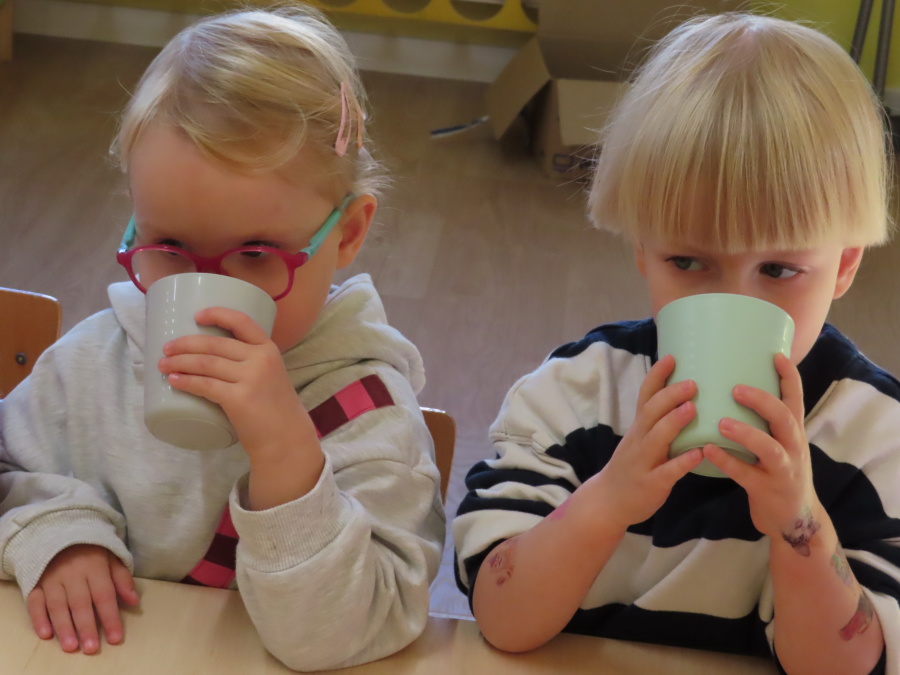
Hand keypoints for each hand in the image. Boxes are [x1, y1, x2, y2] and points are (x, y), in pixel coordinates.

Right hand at [27, 544, 138, 653]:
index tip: (116, 638)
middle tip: (91, 648)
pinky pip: (34, 602)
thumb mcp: (112, 558)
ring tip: (71, 647)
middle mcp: (72, 574)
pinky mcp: (35, 583)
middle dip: (86, 627)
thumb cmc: (92, 551)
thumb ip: (122, 579)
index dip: (110, 617)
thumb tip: (134, 601)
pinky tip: (45, 634)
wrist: (61, 533)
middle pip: (80, 603)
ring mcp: (52, 578)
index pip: (104, 595)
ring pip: (57, 605)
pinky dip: (38, 618)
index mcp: (95, 567)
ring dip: (64, 627)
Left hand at [158, 307, 314, 458]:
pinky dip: (186, 381)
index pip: (241, 321)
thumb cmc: (275, 408)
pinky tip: (174, 381)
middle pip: (214, 344)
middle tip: (166, 349)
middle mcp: (261, 359)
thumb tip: (215, 356)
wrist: (286, 438)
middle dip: (184, 344)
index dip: (217, 314)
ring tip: (163, 365)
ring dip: (179, 362)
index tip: (196, 316)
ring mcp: (250, 378)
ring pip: (205, 363)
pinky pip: (205, 385)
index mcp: (269, 349)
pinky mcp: (238, 399)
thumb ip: (251, 362)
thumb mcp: (271, 375)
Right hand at [588, 354, 703, 528]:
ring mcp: (642, 462)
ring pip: (656, 438)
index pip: (645, 396)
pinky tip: (699, 454)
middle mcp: (638, 440)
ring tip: (692, 408)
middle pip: (650, 413)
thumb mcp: (640, 440)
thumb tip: (686, 399)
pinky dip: (682, 462)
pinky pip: (667, 471)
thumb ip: (659, 423)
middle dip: (669, 396)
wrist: (609, 501)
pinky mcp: (651, 484)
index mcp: (638, 428)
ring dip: (673, 422)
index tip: (672, 357)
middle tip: (692, 382)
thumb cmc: (632, 467)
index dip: (656, 376)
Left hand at [703, 353, 817, 541]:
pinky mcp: (768, 490)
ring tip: (721, 422)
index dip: (789, 377)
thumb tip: (737, 385)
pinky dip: (727, 462)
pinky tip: (708, 451)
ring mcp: (783, 470)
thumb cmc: (778, 471)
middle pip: (785, 419)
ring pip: (770, 449)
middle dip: (763, 402)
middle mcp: (793, 448)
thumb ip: (765, 420)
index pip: (796, 399)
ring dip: (746, 433)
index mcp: (793, 432)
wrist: (794, 519)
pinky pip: (747, 475)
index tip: (776, 355)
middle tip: (736, 388)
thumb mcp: (780, 443)